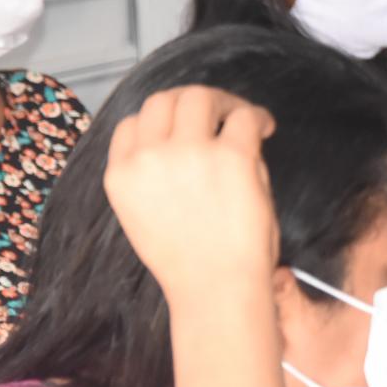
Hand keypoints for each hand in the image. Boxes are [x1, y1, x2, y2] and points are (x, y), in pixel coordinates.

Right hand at [103, 87, 277, 306]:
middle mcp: (148, 157)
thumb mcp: (148, 216)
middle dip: (190, 100)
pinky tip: (265, 129)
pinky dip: (256, 116)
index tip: (184, 128)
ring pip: (198, 97)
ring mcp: (188, 153)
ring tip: (243, 116)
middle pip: (161, 100)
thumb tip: (197, 142)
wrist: (216, 289)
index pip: (130, 125)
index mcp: (121, 176)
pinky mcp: (231, 156)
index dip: (159, 121)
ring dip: (223, 101)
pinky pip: (242, 118)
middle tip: (219, 112)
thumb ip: (161, 177)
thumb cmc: (191, 264)